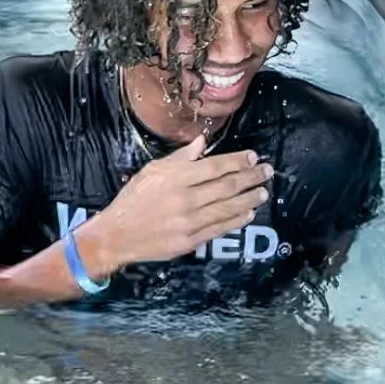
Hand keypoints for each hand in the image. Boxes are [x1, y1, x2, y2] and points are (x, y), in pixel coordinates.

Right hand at [78, 135, 272, 273]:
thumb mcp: (152, 171)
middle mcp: (185, 198)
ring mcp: (189, 221)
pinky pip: (220, 228)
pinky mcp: (190, 241)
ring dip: (249, 199)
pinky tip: (248, 213)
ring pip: (228, 207)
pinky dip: (237, 220)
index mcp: (175, 177)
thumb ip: (179, 157)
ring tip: (263, 192)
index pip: (215, 166)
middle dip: (251, 177)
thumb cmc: (133, 199)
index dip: (238, 161)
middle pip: (227, 185)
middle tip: (267, 172)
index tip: (253, 157)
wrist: (116, 234)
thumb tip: (202, 142)